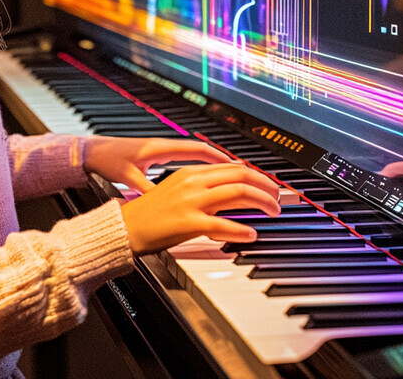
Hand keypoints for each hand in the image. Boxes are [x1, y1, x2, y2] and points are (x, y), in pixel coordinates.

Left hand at [83, 136, 234, 193]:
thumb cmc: (108, 159)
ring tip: (236, 177)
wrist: (92, 152)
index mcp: (160, 149)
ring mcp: (162, 150)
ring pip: (196, 156)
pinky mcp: (157, 156)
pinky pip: (186, 159)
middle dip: (226, 161)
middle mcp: (164, 146)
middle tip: (248, 172)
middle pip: (203, 152)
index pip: (197, 150)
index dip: (219, 158)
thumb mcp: (128, 177)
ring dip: (215, 164)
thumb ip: (146, 188)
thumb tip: (159, 200)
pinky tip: (207, 180)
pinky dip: (201, 167)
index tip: (238, 166)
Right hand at [120, 162, 281, 254]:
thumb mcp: (175, 190)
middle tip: (277, 196)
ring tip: (272, 211)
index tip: (267, 184)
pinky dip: (242, 230)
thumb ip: (200, 188)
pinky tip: (251, 234)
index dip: (255, 174)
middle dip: (265, 185)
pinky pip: (223, 224)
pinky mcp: (188, 222)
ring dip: (262, 202)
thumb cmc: (148, 213)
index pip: (231, 167)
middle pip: (240, 175)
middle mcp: (192, 182)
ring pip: (238, 194)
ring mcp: (191, 201)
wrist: (125, 227)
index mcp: (190, 172)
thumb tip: (226, 192)